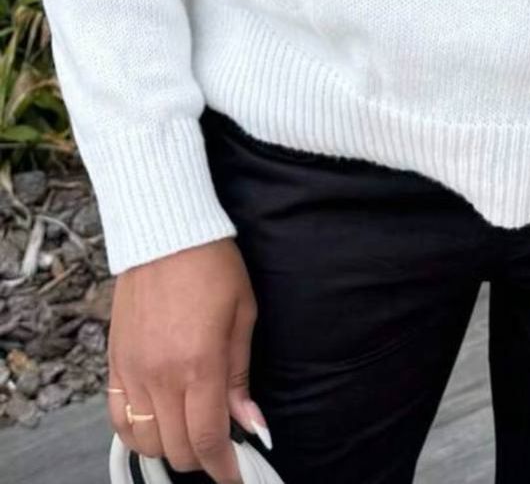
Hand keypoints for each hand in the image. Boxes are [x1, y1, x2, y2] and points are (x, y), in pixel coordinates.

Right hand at [107, 237, 268, 482]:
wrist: (165, 232)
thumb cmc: (213, 266)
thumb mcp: (244, 314)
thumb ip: (242, 376)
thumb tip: (252, 423)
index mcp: (199, 364)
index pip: (207, 439)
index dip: (224, 467)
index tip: (237, 476)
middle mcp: (161, 375)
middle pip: (176, 448)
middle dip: (203, 456)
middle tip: (222, 444)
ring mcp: (132, 371)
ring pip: (145, 440)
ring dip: (170, 446)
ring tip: (191, 428)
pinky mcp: (114, 362)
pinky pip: (119, 417)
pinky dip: (138, 430)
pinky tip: (158, 420)